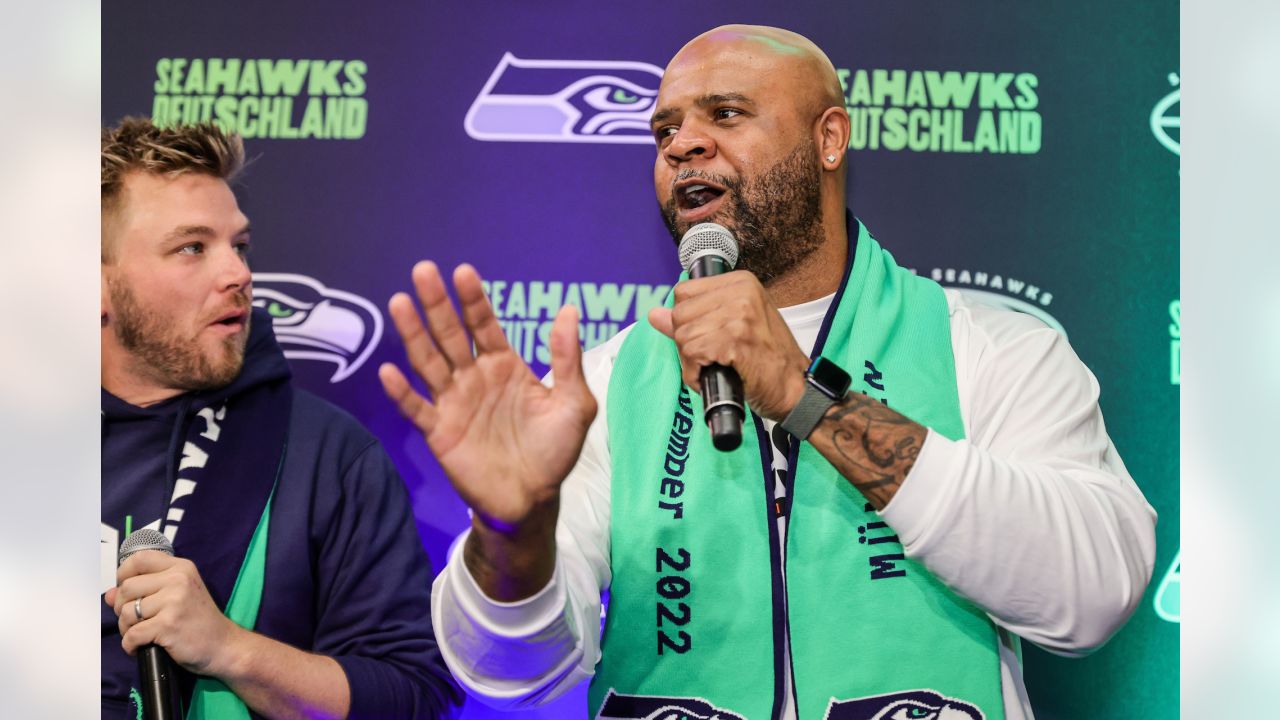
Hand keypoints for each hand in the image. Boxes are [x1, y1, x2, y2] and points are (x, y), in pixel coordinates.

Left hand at [105, 550, 244, 676]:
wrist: (223, 646)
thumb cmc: (198, 621)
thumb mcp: (176, 596)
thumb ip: (144, 590)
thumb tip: (109, 594)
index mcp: (181, 567)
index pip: (139, 559)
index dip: (123, 574)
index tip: (127, 591)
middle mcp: (178, 579)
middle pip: (127, 587)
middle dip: (122, 608)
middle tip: (134, 620)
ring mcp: (174, 601)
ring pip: (127, 612)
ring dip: (126, 629)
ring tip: (140, 635)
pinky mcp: (168, 625)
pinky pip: (132, 635)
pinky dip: (130, 645)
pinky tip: (140, 647)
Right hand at [379, 261, 597, 532]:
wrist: (532, 499)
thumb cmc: (554, 450)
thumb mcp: (573, 403)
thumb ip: (566, 360)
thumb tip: (570, 309)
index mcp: (504, 365)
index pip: (484, 325)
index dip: (473, 300)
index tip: (462, 271)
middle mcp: (473, 377)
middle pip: (450, 334)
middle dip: (437, 303)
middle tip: (423, 270)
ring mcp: (453, 402)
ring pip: (428, 362)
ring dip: (413, 334)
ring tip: (399, 302)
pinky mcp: (439, 432)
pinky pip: (417, 408)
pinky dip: (402, 391)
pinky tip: (388, 370)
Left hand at [649, 270, 809, 420]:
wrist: (795, 388)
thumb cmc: (767, 360)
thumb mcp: (733, 327)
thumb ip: (695, 317)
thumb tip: (655, 314)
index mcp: (741, 282)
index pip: (683, 293)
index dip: (687, 321)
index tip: (708, 336)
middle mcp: (741, 292)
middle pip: (680, 315)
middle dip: (687, 343)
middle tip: (713, 358)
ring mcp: (739, 314)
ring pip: (683, 336)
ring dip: (692, 361)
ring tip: (717, 367)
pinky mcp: (734, 339)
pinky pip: (692, 354)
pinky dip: (696, 374)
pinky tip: (716, 375)